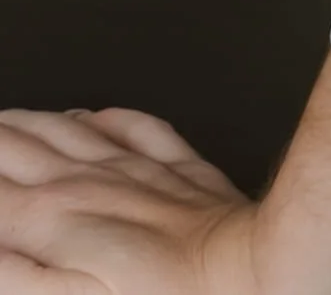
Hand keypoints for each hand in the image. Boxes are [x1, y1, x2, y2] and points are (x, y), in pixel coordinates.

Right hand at [0, 109, 260, 293]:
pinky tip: (93, 116)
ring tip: (7, 121)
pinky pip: (132, 127)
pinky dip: (103, 119)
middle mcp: (86, 181)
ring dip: (28, 121)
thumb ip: (15, 274)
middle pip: (17, 144)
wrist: (245, 276)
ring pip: (65, 127)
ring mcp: (133, 167)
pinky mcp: (175, 166)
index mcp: (52, 216)